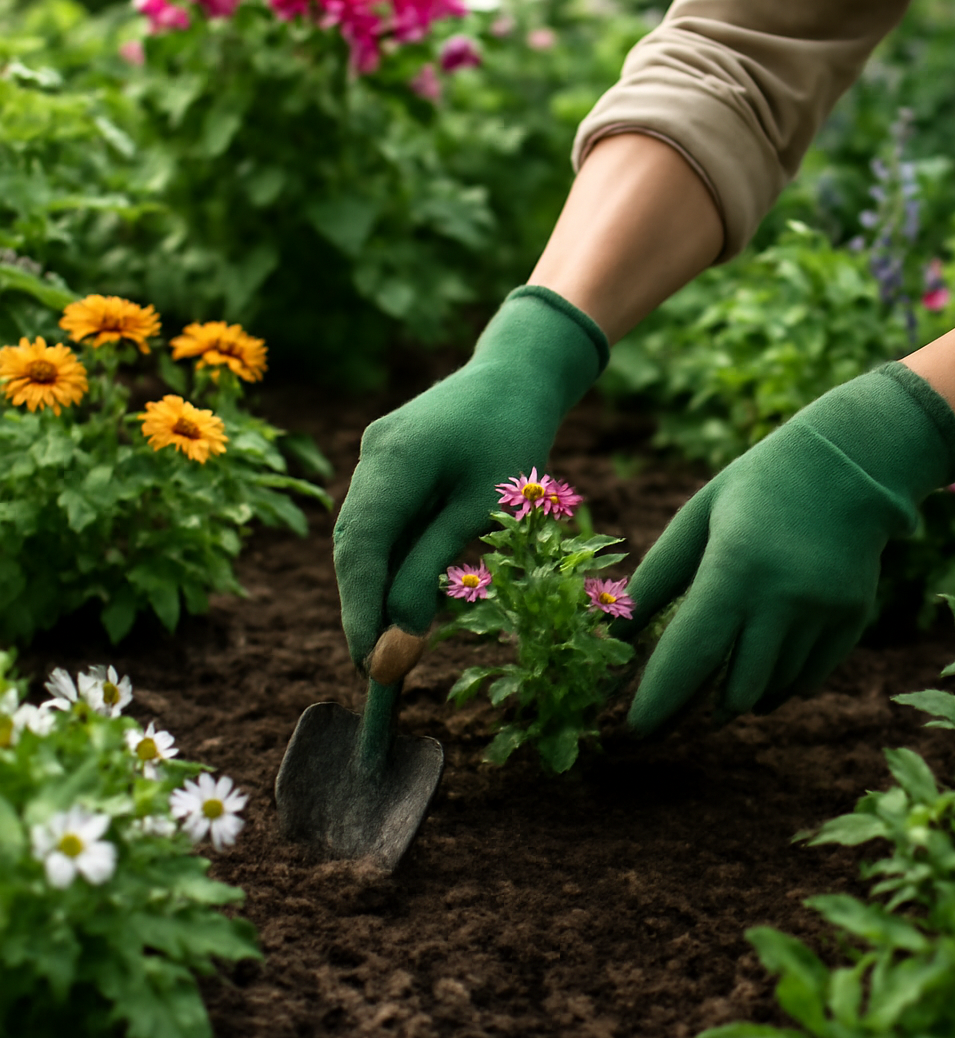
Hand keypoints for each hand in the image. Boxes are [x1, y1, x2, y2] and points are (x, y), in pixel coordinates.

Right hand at [334, 287, 607, 667]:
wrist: (518, 371)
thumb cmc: (514, 436)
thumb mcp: (483, 508)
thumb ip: (433, 567)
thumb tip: (398, 633)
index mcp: (395, 460)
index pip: (360, 549)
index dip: (360, 612)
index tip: (371, 666)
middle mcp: (372, 454)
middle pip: (352, 544)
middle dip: (363, 607)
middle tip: (382, 666)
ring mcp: (374, 453)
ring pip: (360, 533)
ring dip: (374, 586)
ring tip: (395, 639)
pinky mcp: (385, 457)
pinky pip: (376, 516)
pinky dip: (388, 556)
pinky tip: (405, 590)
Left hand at [625, 364, 954, 731]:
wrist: (849, 463)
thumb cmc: (753, 488)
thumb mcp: (696, 520)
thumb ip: (655, 581)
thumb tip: (614, 638)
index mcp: (736, 567)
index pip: (691, 654)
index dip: (659, 701)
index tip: (633, 732)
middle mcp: (785, 598)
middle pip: (734, 690)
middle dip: (695, 712)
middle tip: (668, 719)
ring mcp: (825, 613)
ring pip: (772, 691)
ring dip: (737, 698)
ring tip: (714, 691)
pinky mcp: (853, 621)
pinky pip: (807, 681)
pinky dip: (777, 687)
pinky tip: (759, 670)